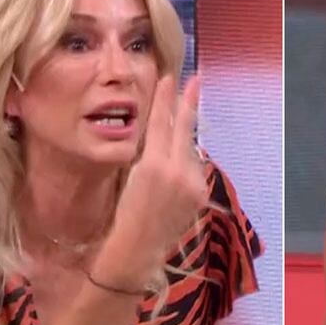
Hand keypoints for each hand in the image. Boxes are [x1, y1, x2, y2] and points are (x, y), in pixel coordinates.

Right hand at [95, 74, 207, 286]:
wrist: (138, 246)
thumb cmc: (125, 210)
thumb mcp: (132, 173)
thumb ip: (150, 151)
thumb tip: (164, 130)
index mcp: (153, 164)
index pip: (160, 123)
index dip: (165, 99)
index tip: (169, 78)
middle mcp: (176, 171)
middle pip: (183, 129)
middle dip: (188, 103)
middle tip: (195, 80)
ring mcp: (192, 182)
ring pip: (190, 149)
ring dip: (183, 140)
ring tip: (176, 137)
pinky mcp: (200, 192)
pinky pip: (195, 167)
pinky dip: (187, 162)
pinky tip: (177, 169)